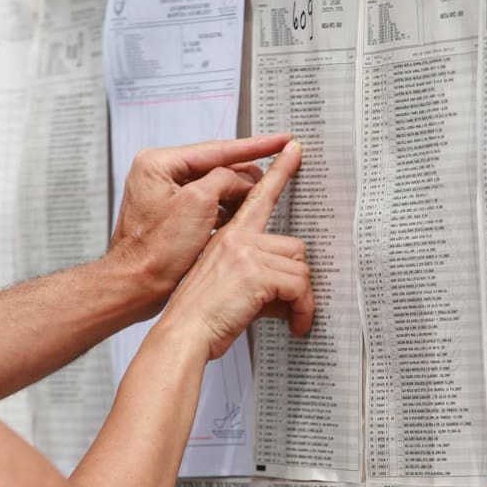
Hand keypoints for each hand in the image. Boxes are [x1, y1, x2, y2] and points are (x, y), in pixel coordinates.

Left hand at [107, 133, 292, 318]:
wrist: (136, 285)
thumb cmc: (154, 251)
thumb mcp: (198, 204)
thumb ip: (225, 180)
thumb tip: (244, 178)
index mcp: (158, 163)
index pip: (217, 148)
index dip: (255, 146)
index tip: (280, 140)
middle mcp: (159, 174)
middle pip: (216, 166)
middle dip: (246, 176)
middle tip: (277, 176)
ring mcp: (165, 195)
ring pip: (214, 187)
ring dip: (237, 196)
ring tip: (260, 202)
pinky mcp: (172, 215)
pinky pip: (207, 204)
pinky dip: (226, 210)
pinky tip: (241, 218)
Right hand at [157, 139, 312, 359]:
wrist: (182, 335)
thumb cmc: (199, 318)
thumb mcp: (229, 289)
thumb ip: (257, 280)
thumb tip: (288, 293)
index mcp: (229, 238)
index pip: (260, 197)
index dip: (280, 172)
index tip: (293, 151)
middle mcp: (237, 238)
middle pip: (294, 247)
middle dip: (299, 281)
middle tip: (294, 307)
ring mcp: (244, 252)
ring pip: (300, 268)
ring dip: (303, 299)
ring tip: (294, 319)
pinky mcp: (254, 271)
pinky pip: (299, 286)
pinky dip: (303, 309)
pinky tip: (295, 324)